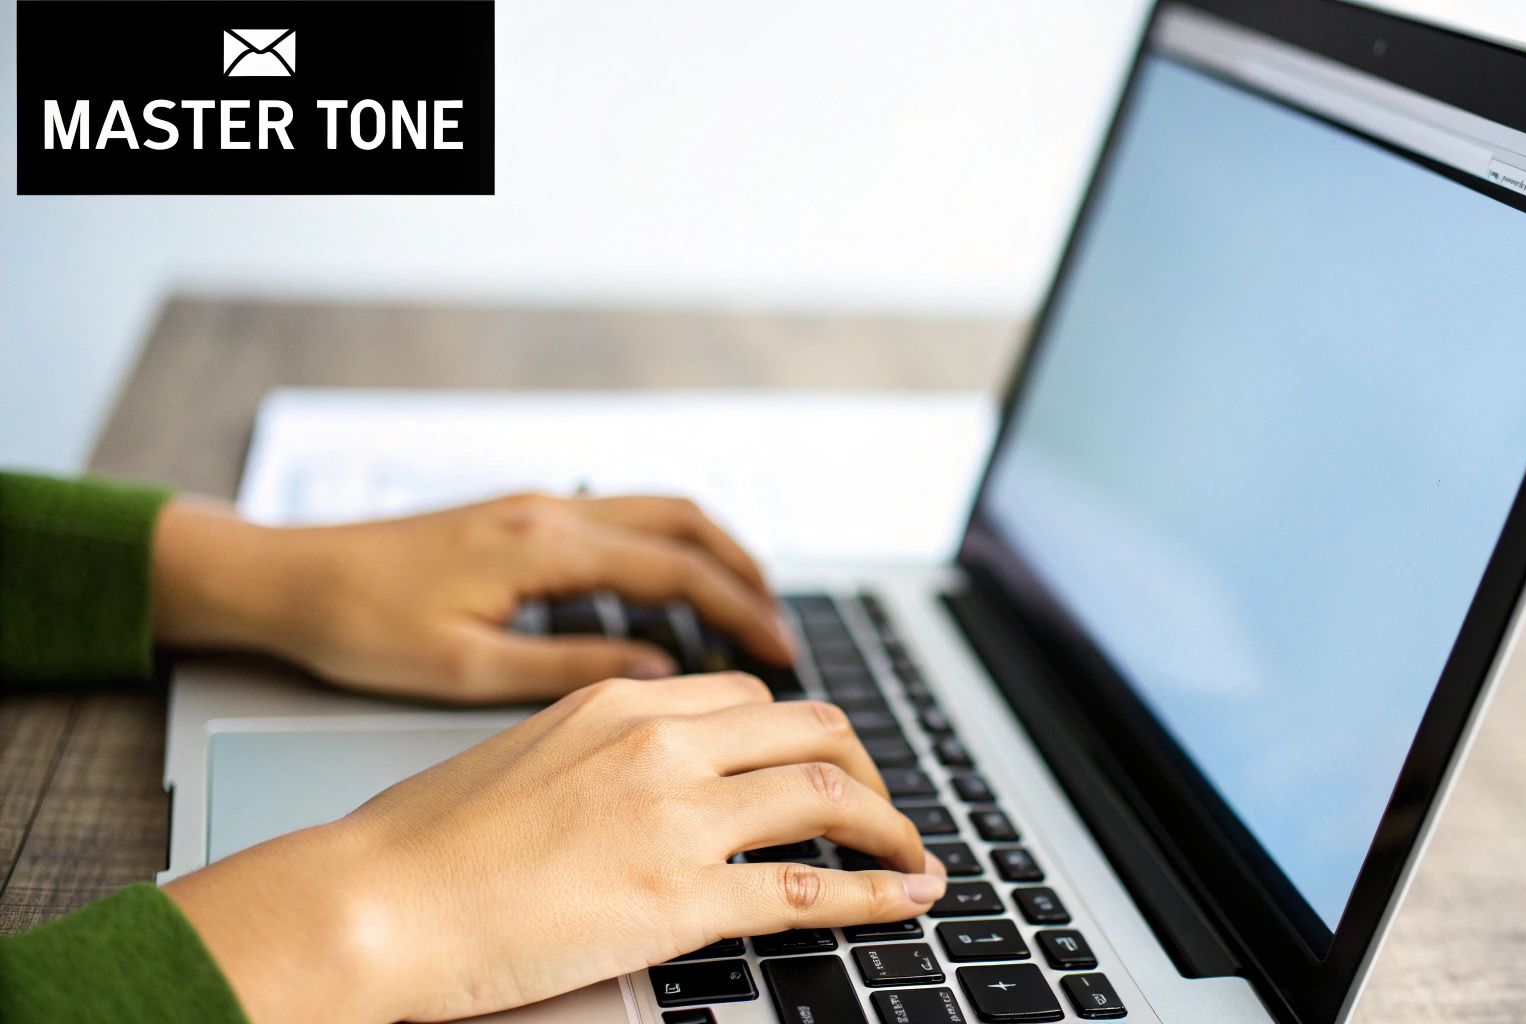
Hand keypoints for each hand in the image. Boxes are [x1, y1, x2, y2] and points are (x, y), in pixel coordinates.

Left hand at [151, 492, 794, 702]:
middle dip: (744, 571)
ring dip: (711, 552)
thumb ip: (567, 669)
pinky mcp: (519, 518)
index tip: (781, 649)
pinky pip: (619, 520)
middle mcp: (549, 512)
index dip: (738, 610)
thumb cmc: (359, 627)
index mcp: (542, 547)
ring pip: (655, 511)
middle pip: (683, 521)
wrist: (285, 578)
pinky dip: (665, 549)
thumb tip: (656, 674)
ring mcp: (535, 507)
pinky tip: (667, 593)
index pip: (674, 571)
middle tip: (781, 628)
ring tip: (745, 607)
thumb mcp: (464, 669)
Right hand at [165, 673, 947, 1023]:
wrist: (369, 901)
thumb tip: (633, 774)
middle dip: (862, 768)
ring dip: (888, 825)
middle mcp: (661, 744)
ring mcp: (676, 817)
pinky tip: (909, 896)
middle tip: (879, 807)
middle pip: (809, 729)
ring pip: (827, 793)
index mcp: (620, 703)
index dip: (800, 731)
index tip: (819, 761)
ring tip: (911, 853)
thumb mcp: (520, 754)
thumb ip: (595, 749)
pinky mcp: (679, 897)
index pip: (748, 698)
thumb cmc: (419, 841)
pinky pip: (811, 888)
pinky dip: (878, 892)